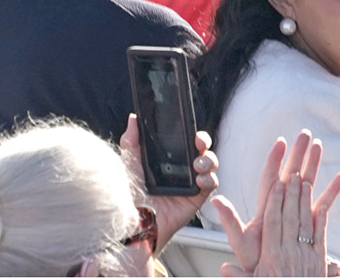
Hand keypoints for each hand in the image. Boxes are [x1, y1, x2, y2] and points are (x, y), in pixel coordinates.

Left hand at [119, 114, 218, 254]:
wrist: (132, 221)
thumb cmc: (128, 195)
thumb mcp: (128, 163)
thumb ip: (132, 140)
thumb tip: (134, 118)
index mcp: (168, 160)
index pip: (186, 143)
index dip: (193, 135)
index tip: (193, 132)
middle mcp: (182, 170)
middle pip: (202, 151)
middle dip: (205, 144)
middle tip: (200, 144)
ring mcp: (190, 183)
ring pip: (210, 165)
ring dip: (208, 161)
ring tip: (198, 165)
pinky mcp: (196, 197)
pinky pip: (211, 184)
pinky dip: (209, 179)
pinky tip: (200, 179)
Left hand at [212, 130, 339, 276]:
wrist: (271, 274)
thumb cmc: (253, 258)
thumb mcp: (239, 241)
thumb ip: (230, 221)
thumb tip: (216, 201)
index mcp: (266, 208)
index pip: (271, 178)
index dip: (275, 160)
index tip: (281, 142)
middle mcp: (281, 205)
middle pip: (291, 174)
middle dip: (297, 154)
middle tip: (305, 134)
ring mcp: (296, 212)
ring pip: (307, 183)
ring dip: (314, 164)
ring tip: (320, 146)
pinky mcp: (309, 222)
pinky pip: (323, 203)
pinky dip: (332, 190)